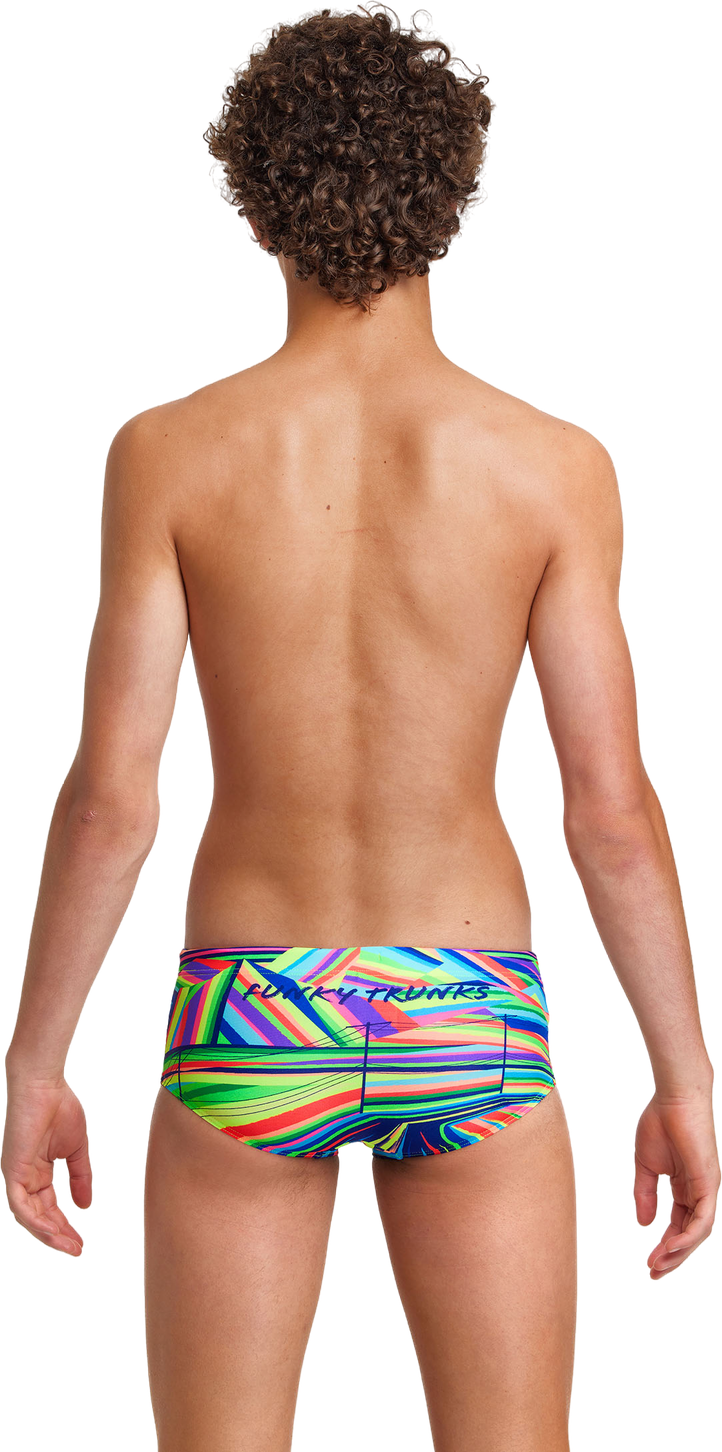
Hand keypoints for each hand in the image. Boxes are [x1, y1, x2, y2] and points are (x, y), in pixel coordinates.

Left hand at [0, 1073, 92, 1256]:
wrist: (45, 1085)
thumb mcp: (76, 1150)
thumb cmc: (60, 1108)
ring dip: (48, 1234)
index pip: (49, 1207)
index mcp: (37, 1172)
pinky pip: (19, 1204)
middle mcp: (24, 1177)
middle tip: (77, 1250)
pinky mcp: (11, 1171)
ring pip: (28, 1216)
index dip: (64, 1225)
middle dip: (58, 1235)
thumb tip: (86, 1205)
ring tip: (69, 1247)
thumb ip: (80, 1176)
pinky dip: (35, 1220)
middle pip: (39, 1216)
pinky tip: (52, 1231)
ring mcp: (16, 1175)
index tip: (81, 1242)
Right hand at [633, 1087, 720, 1279]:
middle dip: (673, 1257)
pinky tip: (672, 1248)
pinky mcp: (709, 1183)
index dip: (665, 1246)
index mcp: (685, 1188)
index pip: (678, 1225)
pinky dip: (688, 1236)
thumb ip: (645, 1194)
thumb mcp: (645, 1166)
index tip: (648, 1264)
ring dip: (679, 1252)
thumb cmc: (661, 1123)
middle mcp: (699, 1192)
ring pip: (698, 1232)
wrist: (673, 1098)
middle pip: (690, 1234)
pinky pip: (703, 1218)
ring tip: (658, 1265)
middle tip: (654, 1275)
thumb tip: (644, 1224)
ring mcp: (706, 1189)